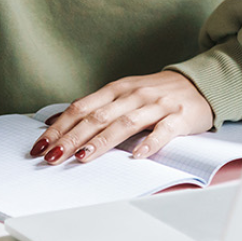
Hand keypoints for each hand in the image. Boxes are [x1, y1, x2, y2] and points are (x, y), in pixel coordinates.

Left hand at [30, 71, 214, 163]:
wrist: (200, 83)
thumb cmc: (156, 93)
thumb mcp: (124, 94)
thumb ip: (96, 107)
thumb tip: (58, 121)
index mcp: (117, 89)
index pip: (82, 108)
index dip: (60, 126)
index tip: (41, 145)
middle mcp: (133, 95)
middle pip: (97, 117)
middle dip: (72, 138)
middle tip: (52, 157)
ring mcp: (156, 105)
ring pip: (125, 123)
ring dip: (101, 141)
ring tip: (82, 157)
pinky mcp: (179, 117)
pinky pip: (163, 131)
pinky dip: (150, 143)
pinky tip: (137, 156)